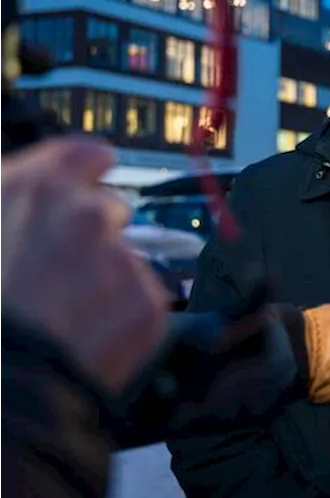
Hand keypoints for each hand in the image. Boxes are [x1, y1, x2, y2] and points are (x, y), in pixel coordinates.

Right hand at [0, 137, 169, 392]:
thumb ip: (7, 204)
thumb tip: (20, 215)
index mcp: (33, 188)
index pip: (84, 155)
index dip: (84, 171)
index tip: (88, 180)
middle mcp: (87, 214)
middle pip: (108, 210)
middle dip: (91, 236)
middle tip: (57, 274)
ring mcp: (122, 259)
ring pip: (124, 261)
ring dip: (103, 282)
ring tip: (61, 319)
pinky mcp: (148, 305)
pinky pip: (140, 303)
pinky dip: (119, 321)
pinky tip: (83, 343)